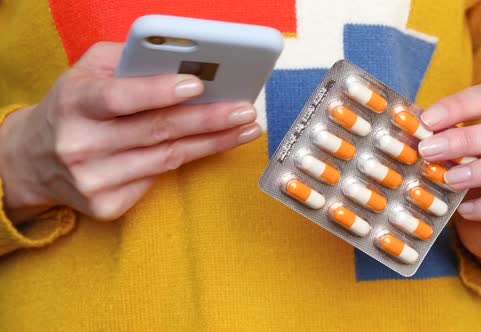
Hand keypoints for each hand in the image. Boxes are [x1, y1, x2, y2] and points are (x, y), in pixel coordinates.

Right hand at [0, 42, 261, 221]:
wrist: (33, 160)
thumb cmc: (72, 107)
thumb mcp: (86, 73)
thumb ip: (127, 61)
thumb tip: (182, 62)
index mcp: (73, 103)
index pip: (118, 98)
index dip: (158, 91)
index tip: (197, 84)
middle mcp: (79, 145)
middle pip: (155, 132)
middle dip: (207, 120)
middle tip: (244, 110)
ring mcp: (92, 181)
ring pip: (166, 159)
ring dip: (212, 143)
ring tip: (245, 128)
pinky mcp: (105, 206)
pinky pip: (157, 180)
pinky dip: (188, 160)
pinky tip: (211, 146)